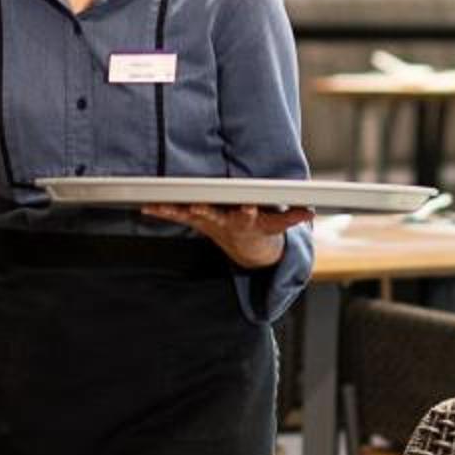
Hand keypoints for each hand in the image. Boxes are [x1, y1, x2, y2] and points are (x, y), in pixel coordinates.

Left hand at [142, 202, 313, 268]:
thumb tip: (310, 212)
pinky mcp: (195, 220)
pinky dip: (161, 212)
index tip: (249, 207)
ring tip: (156, 206)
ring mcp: (207, 223)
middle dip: (204, 210)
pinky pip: (176, 214)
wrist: (245, 250)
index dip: (249, 212)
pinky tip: (145, 207)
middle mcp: (224, 223)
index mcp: (245, 222)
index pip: (248, 216)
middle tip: (196, 205)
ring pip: (189, 215)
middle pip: (213, 216)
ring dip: (173, 211)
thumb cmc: (259, 228)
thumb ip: (291, 218)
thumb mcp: (276, 224)